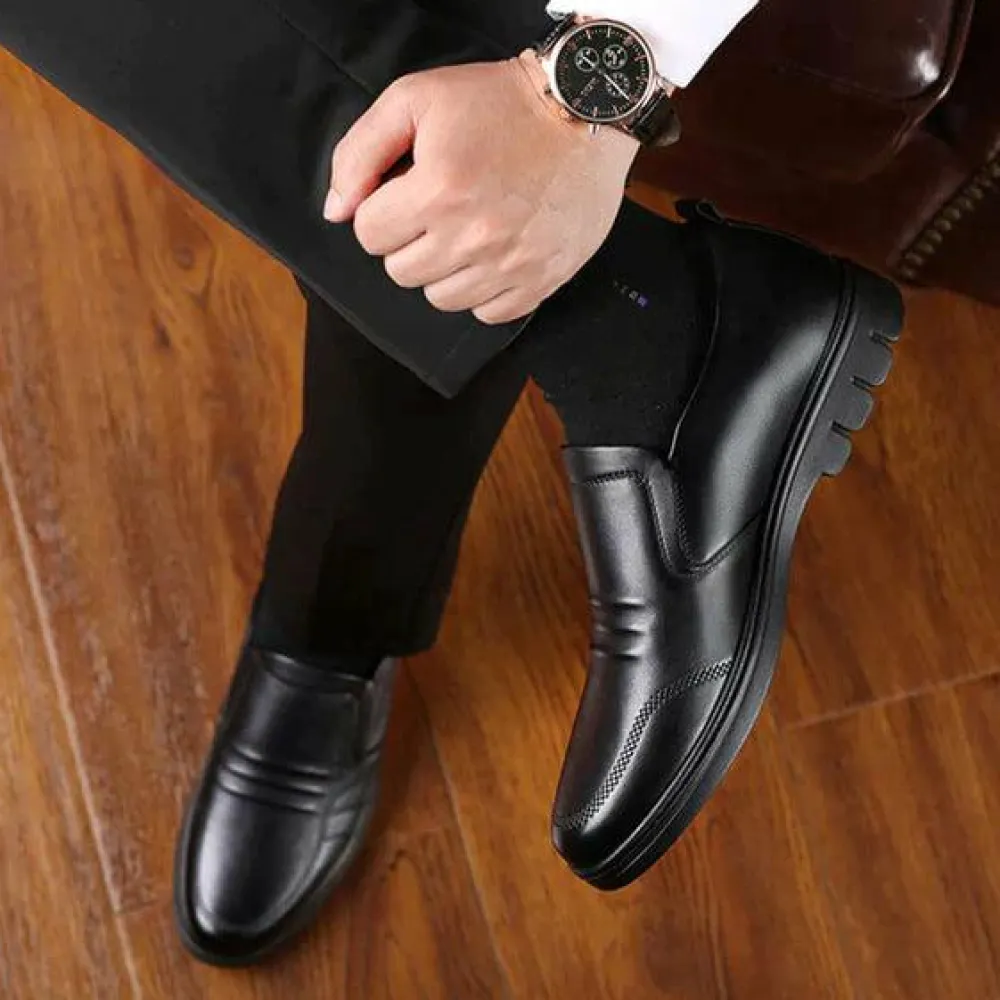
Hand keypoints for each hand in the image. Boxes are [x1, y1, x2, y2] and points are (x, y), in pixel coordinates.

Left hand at [324, 55, 639, 324]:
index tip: (406, 193)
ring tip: (465, 232)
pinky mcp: (540, 280)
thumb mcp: (415, 99)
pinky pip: (487, 314)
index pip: (370, 235)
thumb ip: (360, 153)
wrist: (583, 113)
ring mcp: (510, 264)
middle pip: (401, 272)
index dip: (381, 211)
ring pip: (441, 299)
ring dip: (444, 270)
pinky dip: (483, 291)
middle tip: (437, 210)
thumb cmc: (498, 102)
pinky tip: (492, 255)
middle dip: (409, 241)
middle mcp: (473, 235)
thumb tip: (337, 211)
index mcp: (438, 189)